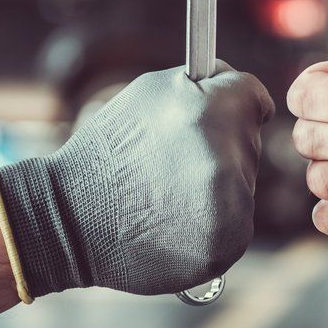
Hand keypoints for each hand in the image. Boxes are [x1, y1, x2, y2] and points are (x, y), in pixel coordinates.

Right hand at [0, 62, 273, 296]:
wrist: (71, 219)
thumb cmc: (109, 150)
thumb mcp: (149, 93)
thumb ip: (203, 84)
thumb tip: (241, 86)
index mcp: (209, 112)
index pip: (255, 97)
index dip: (236, 103)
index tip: (221, 114)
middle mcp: (225, 159)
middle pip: (250, 141)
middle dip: (222, 145)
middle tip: (173, 161)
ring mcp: (230, 206)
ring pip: (244, 183)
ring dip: (219, 184)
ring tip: (169, 192)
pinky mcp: (227, 243)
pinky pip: (237, 220)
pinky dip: (214, 220)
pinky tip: (176, 220)